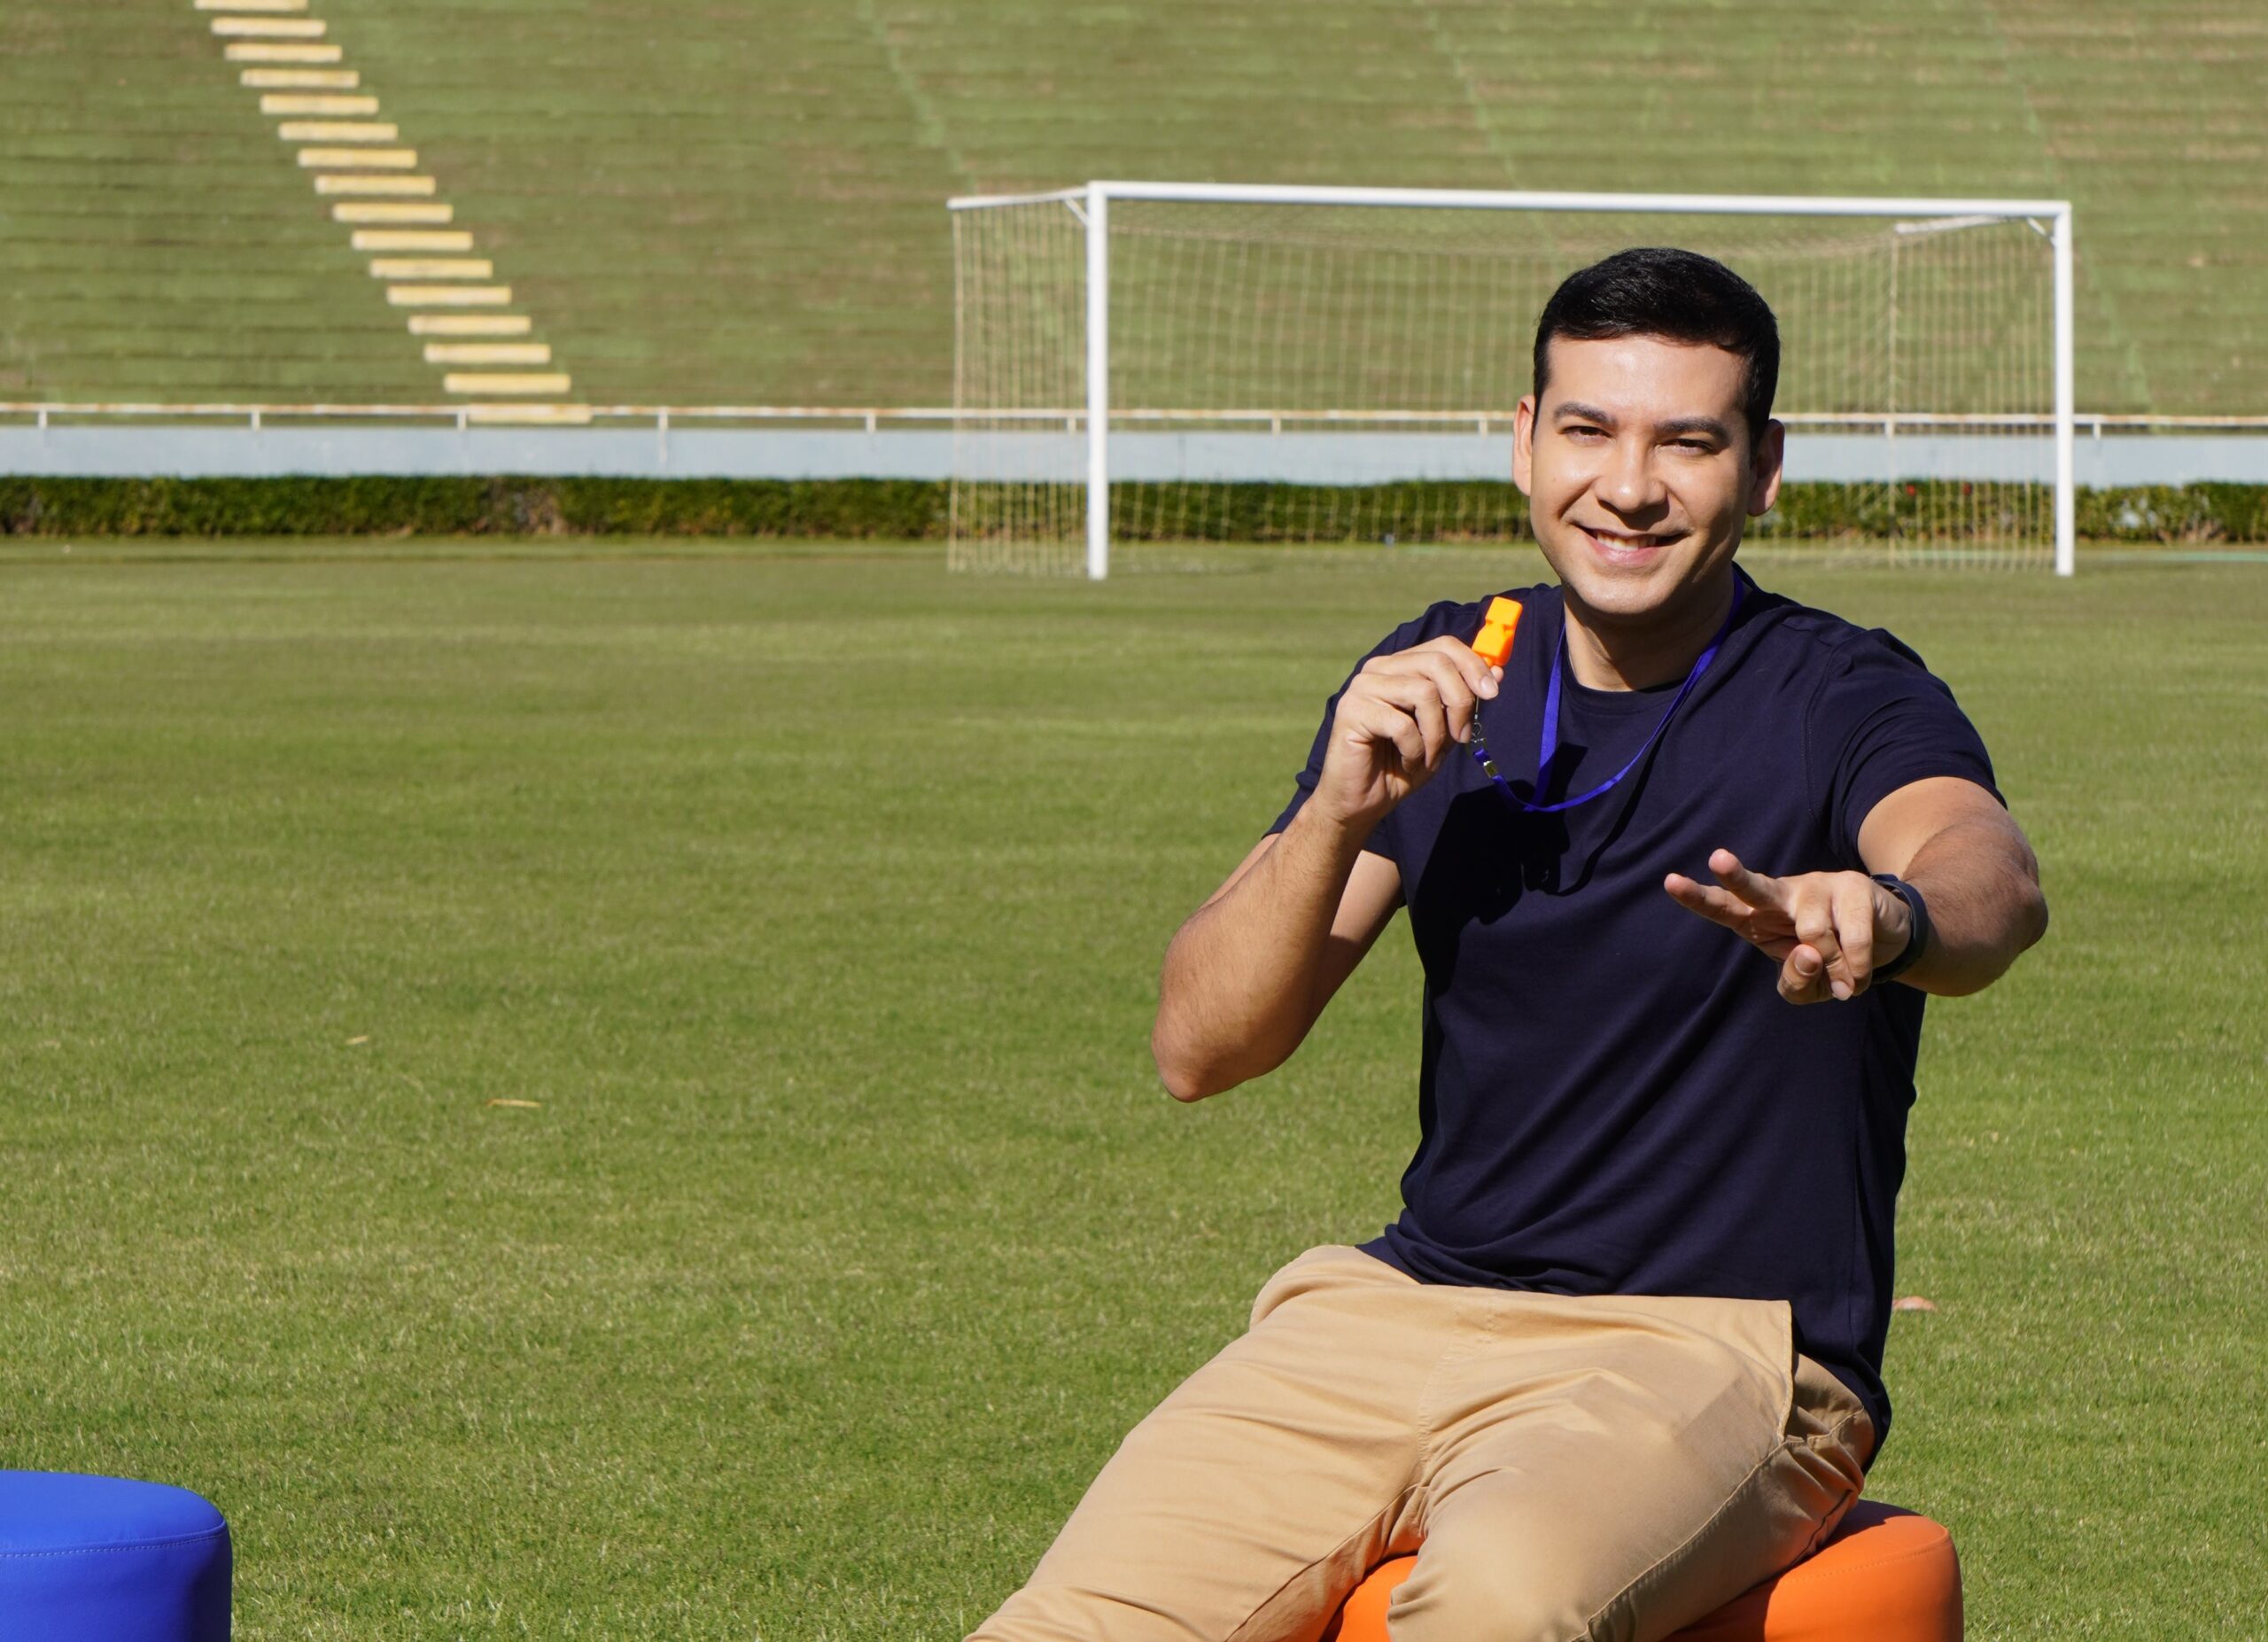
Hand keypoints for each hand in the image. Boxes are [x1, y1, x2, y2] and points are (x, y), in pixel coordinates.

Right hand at [1313, 637, 1501, 830]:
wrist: (1361, 802)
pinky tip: (1407, 763)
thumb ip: (1462, 702)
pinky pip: (1402, 724)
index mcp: (1400, 666)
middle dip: (1460, 701)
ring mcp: (1363, 687)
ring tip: (1429, 757)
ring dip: (1437, 733)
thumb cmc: (1401, 765)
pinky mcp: (1352, 711)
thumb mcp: (1443, 732)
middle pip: (1437, 663)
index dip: (1473, 665)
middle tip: (1462, 737)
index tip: (1492, 693)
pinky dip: (1415, 750)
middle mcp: (1379, 669)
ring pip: (1423, 692)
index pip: (1443, 646)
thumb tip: (1498, 672)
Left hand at [1663, 849, 1912, 1003]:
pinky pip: (1851, 938)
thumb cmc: (1829, 961)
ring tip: (1845, 985)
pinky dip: (1855, 968)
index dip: (1697, 897)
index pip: (1721, 906)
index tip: (1670, 881)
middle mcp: (1780, 896)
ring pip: (1813, 933)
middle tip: (1717, 859)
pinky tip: (1858, 978)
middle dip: (1735, 876)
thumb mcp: (1807, 987)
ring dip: (1833, 970)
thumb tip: (1809, 954)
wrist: (1883, 941)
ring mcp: (1817, 887)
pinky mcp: (1853, 887)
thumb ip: (1796, 982)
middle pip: (1754, 887)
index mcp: (1756, 917)